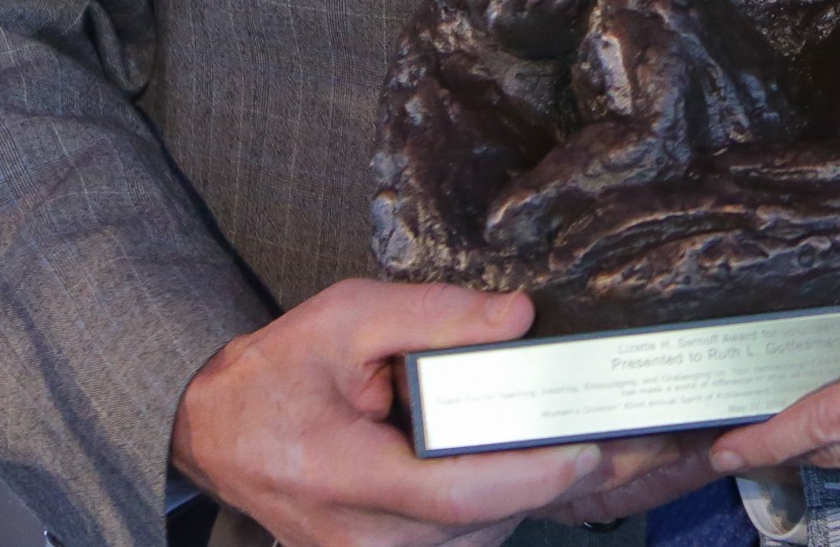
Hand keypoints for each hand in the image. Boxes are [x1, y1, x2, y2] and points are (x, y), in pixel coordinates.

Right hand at [172, 279, 686, 546]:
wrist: (217, 431)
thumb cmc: (277, 372)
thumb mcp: (345, 316)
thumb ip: (433, 314)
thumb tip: (517, 316)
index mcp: (344, 474)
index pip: (454, 492)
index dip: (529, 476)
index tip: (586, 449)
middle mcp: (360, 537)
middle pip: (480, 520)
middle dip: (551, 480)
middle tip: (622, 439)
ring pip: (478, 536)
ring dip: (528, 494)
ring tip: (576, 442)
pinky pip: (461, 539)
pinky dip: (496, 503)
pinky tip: (518, 462)